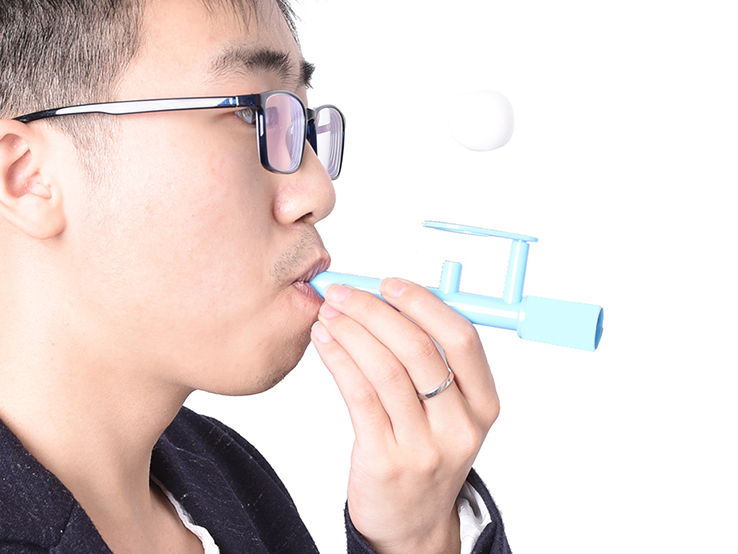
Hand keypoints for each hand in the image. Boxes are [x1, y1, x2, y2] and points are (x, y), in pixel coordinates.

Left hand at [311, 278, 499, 553]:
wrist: (412, 525)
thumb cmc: (425, 450)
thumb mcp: (448, 409)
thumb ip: (432, 358)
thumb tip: (389, 297)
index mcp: (483, 404)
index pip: (462, 339)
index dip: (424, 304)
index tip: (390, 284)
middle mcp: (460, 426)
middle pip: (419, 350)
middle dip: (375, 311)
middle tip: (345, 293)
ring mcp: (424, 447)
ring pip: (385, 370)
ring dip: (351, 331)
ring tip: (328, 312)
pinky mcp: (385, 461)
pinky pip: (359, 396)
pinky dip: (339, 359)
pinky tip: (325, 341)